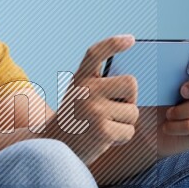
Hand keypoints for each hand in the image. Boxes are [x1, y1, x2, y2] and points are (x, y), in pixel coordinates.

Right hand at [54, 34, 139, 165]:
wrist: (55, 147)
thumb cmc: (75, 120)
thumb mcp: (79, 95)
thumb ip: (98, 85)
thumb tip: (132, 84)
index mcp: (80, 79)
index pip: (95, 53)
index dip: (113, 44)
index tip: (131, 40)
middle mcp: (85, 90)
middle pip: (131, 84)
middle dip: (129, 100)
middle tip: (112, 110)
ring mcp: (94, 109)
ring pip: (133, 112)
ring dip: (124, 123)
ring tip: (103, 126)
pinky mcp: (102, 130)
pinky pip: (129, 130)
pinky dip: (121, 137)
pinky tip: (103, 138)